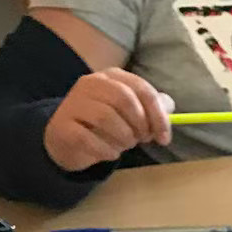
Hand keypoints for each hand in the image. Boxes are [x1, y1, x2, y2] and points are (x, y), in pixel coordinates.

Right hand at [43, 69, 172, 170]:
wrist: (68, 138)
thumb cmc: (105, 124)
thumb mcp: (130, 112)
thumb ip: (151, 106)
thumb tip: (169, 106)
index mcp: (112, 77)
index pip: (142, 89)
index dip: (158, 116)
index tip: (164, 138)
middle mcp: (91, 83)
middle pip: (124, 99)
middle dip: (140, 125)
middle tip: (142, 140)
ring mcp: (74, 103)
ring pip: (106, 117)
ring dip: (124, 138)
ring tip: (126, 145)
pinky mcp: (63, 125)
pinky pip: (88, 138)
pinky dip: (106, 150)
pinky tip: (111, 154)